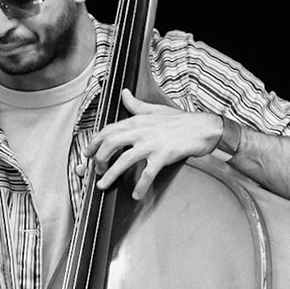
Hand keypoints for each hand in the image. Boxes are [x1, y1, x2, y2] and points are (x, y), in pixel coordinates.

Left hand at [88, 90, 219, 198]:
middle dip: (99, 158)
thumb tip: (124, 94)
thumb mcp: (154, 109)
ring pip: (125, 160)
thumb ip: (135, 104)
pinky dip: (140, 185)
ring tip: (103, 185)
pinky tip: (136, 194)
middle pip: (111, 144)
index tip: (87, 153)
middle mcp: (141, 131)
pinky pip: (148, 173)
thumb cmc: (179, 120)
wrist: (202, 128)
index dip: (94, 142)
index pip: (108, 130)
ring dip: (111, 174)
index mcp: (137, 121)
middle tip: (97, 170)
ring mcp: (152, 144)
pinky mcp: (163, 156)